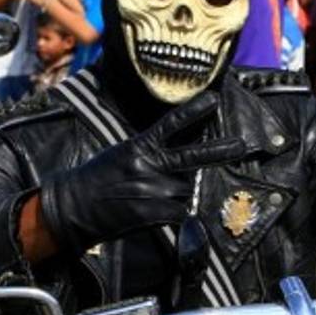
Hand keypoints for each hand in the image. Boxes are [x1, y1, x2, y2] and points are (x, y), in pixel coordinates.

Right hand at [39, 92, 245, 254]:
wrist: (73, 206)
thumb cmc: (98, 178)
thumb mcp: (121, 154)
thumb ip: (150, 154)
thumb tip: (181, 165)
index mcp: (138, 147)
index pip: (171, 125)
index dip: (193, 112)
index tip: (213, 100)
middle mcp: (147, 166)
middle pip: (192, 157)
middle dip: (219, 151)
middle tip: (242, 146)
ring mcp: (151, 190)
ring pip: (184, 190)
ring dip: (176, 195)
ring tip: (150, 197)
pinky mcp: (150, 212)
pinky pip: (178, 213)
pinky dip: (174, 214)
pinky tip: (155, 212)